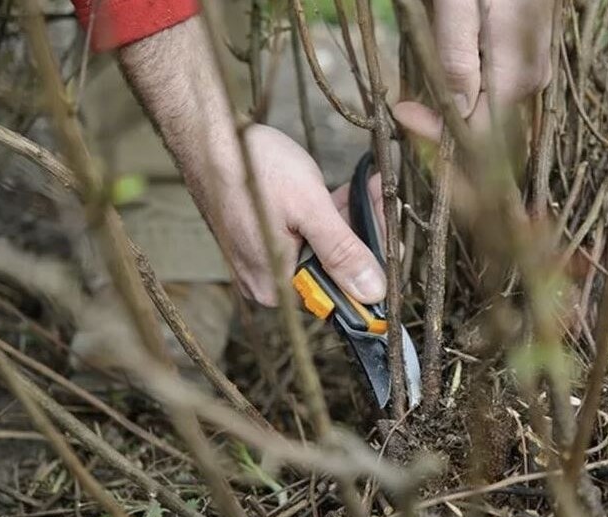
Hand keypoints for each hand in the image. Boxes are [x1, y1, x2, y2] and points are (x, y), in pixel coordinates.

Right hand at [206, 124, 385, 306]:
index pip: (340, 293)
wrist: (209, 132)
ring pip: (326, 246)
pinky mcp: (267, 235)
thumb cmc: (253, 167)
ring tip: (373, 187)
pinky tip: (353, 189)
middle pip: (335, 269)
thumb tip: (372, 292)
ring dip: (353, 218)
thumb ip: (342, 253)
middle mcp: (270, 280)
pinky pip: (310, 232)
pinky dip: (332, 212)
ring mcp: (267, 257)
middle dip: (366, 234)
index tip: (398, 240)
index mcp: (277, 286)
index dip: (373, 267)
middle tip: (385, 200)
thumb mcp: (309, 209)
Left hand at [394, 0, 554, 140]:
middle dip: (442, 120)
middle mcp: (531, 80)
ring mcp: (532, 69)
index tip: (402, 111)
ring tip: (420, 91)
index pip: (478, 131)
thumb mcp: (458, 4)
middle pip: (484, 123)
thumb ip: (457, 57)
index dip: (438, 129)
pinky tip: (446, 72)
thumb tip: (456, 112)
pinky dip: (467, 87)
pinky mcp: (527, 57)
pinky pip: (495, 87)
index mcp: (517, 75)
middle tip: (404, 107)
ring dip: (452, 105)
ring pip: (488, 107)